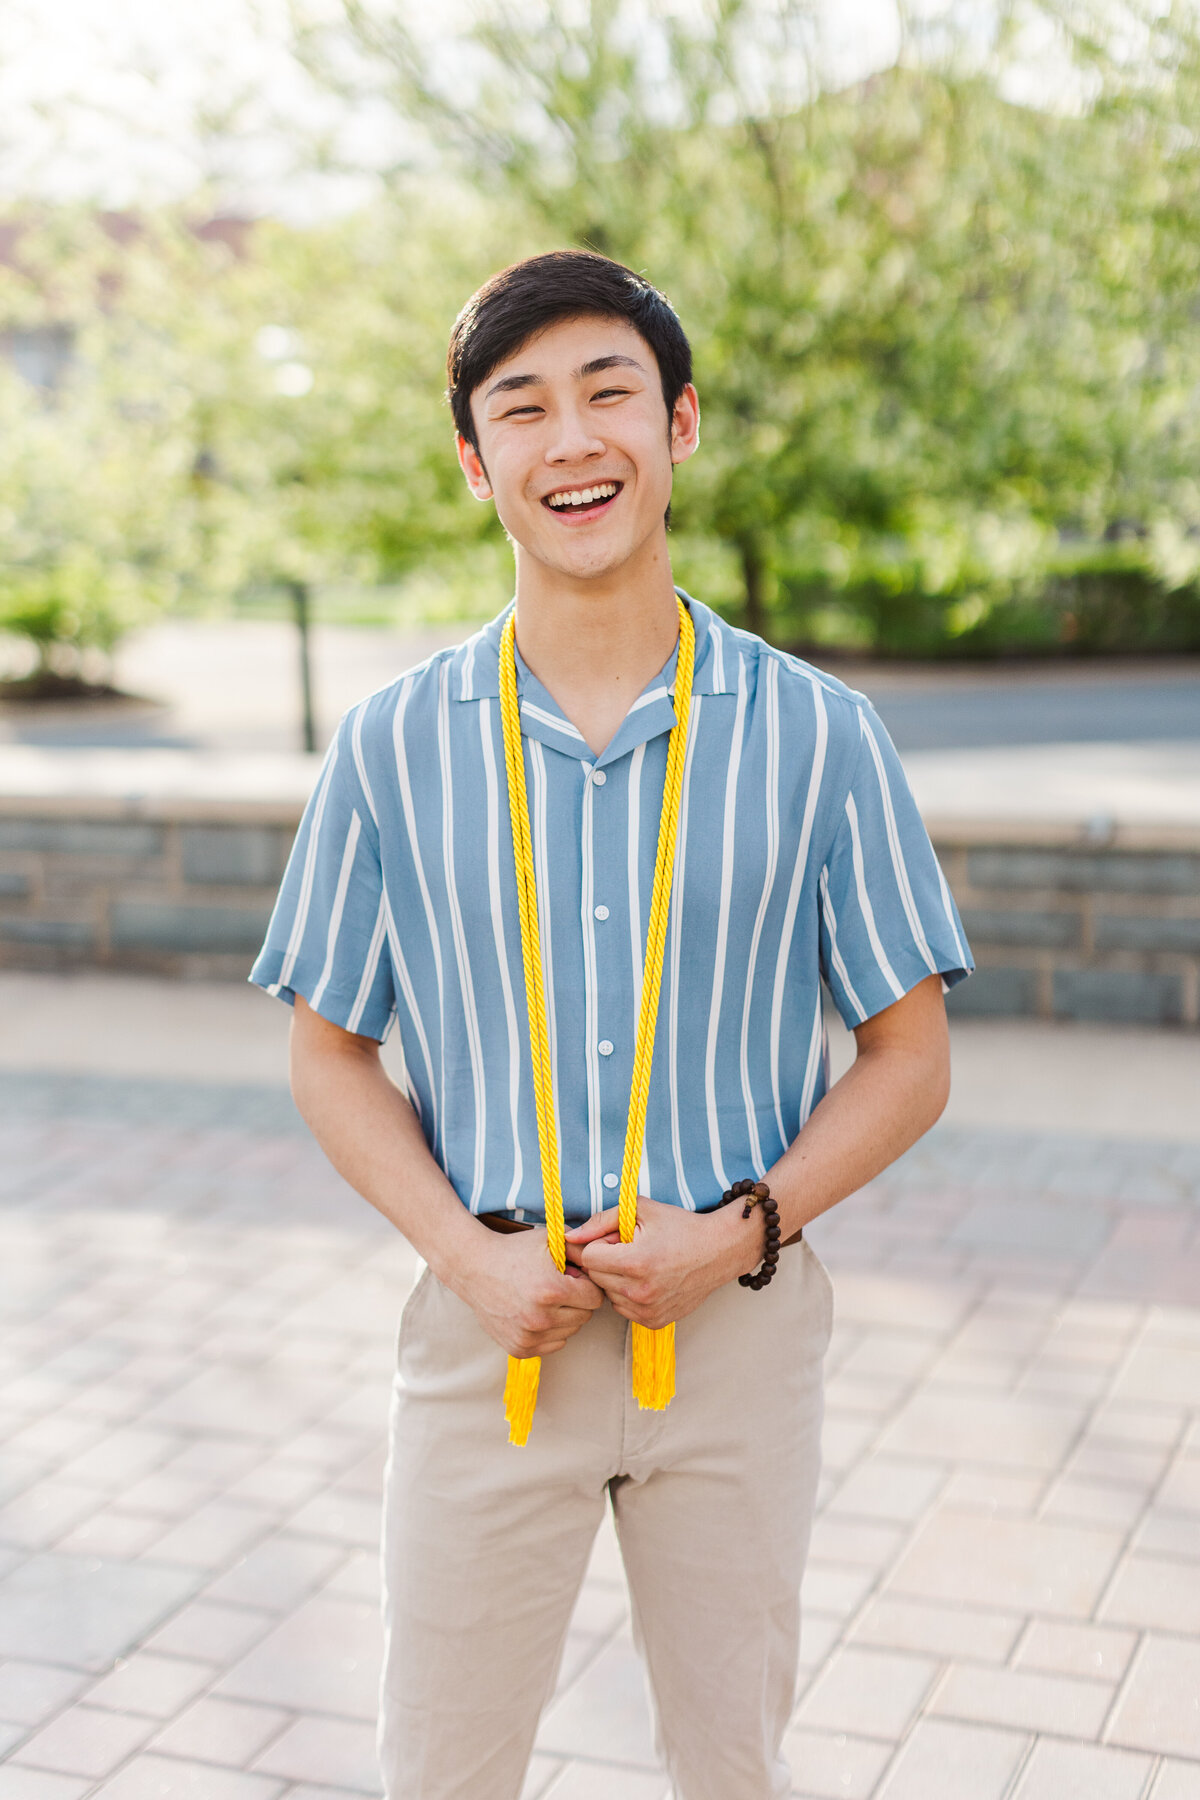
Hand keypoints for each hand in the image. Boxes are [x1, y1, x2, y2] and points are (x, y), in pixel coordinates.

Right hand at [458, 1225, 604, 1358]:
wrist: (474, 1268)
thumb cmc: (515, 1251)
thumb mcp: (550, 1240)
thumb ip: (582, 1249)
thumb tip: (605, 1263)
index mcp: (551, 1290)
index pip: (595, 1298)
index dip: (587, 1283)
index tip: (573, 1276)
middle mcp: (540, 1318)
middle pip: (585, 1317)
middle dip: (578, 1300)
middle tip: (559, 1285)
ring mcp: (528, 1336)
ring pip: (571, 1331)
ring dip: (565, 1316)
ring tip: (545, 1297)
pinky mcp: (519, 1348)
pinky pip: (554, 1344)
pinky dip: (551, 1330)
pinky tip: (535, 1312)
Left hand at [565, 1196, 756, 1329]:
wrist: (719, 1251)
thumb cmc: (680, 1227)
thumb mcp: (641, 1210)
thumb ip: (601, 1220)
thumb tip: (571, 1237)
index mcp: (636, 1263)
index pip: (588, 1258)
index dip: (598, 1244)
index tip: (616, 1238)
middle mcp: (640, 1292)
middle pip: (595, 1277)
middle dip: (605, 1260)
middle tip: (629, 1248)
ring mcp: (648, 1311)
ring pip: (607, 1295)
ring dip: (615, 1279)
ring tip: (640, 1264)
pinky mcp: (654, 1322)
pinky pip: (623, 1308)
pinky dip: (628, 1294)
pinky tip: (647, 1279)